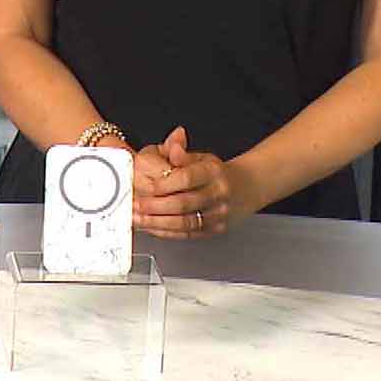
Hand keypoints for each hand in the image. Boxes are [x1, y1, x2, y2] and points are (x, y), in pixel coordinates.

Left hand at [131, 127, 255, 238]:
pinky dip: (167, 232)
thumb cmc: (216, 173)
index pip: (186, 178)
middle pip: (183, 203)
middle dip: (155, 206)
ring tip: (138, 219)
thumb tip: (173, 145)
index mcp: (213, 171)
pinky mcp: (215, 229)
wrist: (245, 188)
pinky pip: (188, 234)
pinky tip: (152, 228)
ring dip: (157, 223)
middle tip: (135, 205)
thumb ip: (181, 152)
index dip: (164, 185)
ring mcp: (218, 214)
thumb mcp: (201, 156)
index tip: (145, 188)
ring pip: (185, 222)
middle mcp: (218, 193)